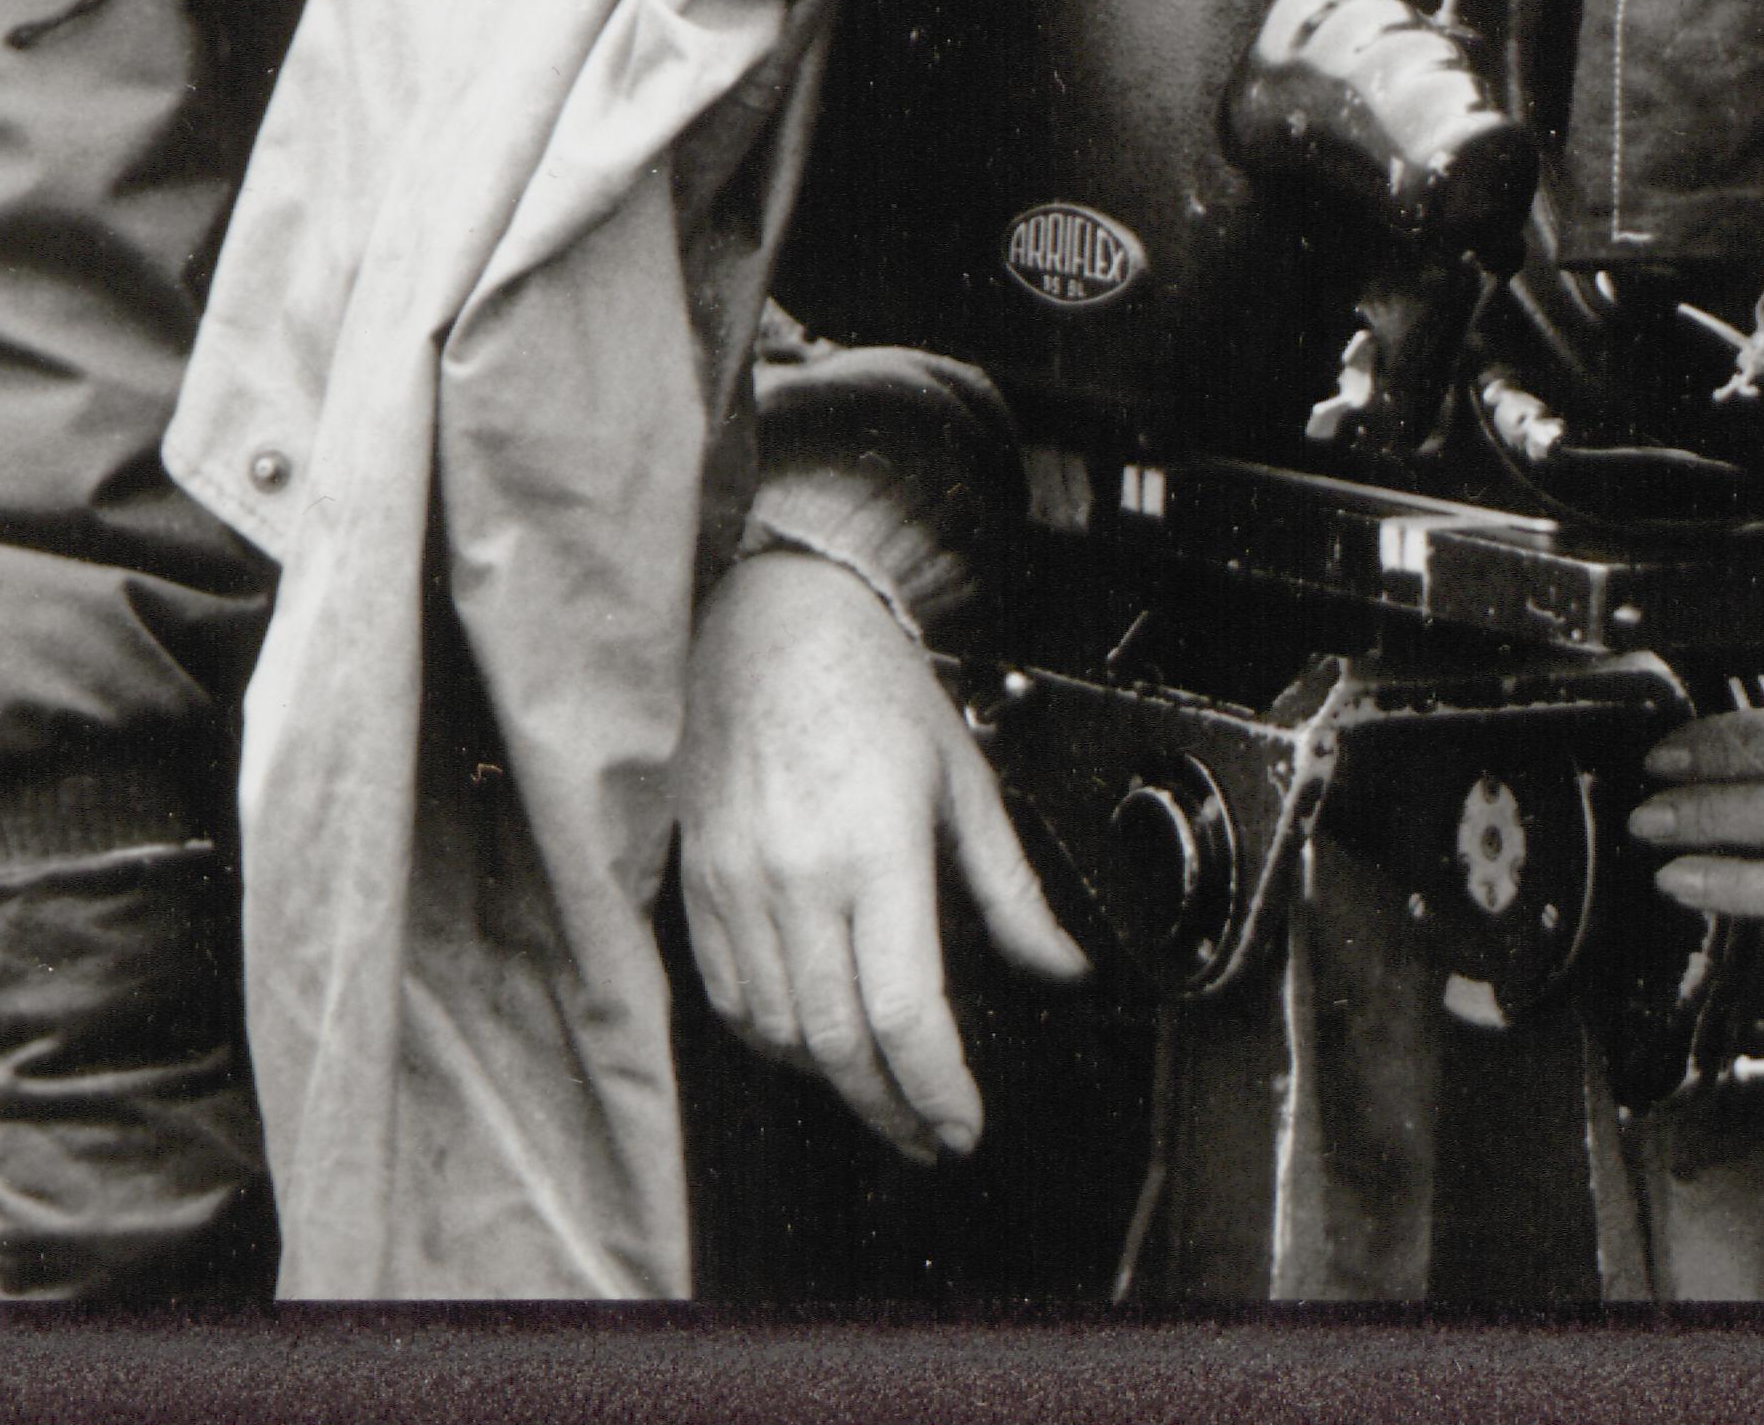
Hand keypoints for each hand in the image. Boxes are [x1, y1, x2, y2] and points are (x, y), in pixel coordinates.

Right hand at [676, 552, 1088, 1161]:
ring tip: (882, 1099)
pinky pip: (730, 1000)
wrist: (774, 627)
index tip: (962, 1126)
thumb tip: (1064, 967)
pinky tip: (813, 1049)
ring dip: (833, 1083)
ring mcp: (739, 887)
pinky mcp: (699, 888)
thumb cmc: (875, 690)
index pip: (904, 1012)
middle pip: (839, 1042)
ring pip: (780, 1033)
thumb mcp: (966, 782)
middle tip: (928, 1136)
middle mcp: (798, 880)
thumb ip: (1012, 891)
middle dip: (890, 1108)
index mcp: (876, 852)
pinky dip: (773, 1042)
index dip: (936, 1088)